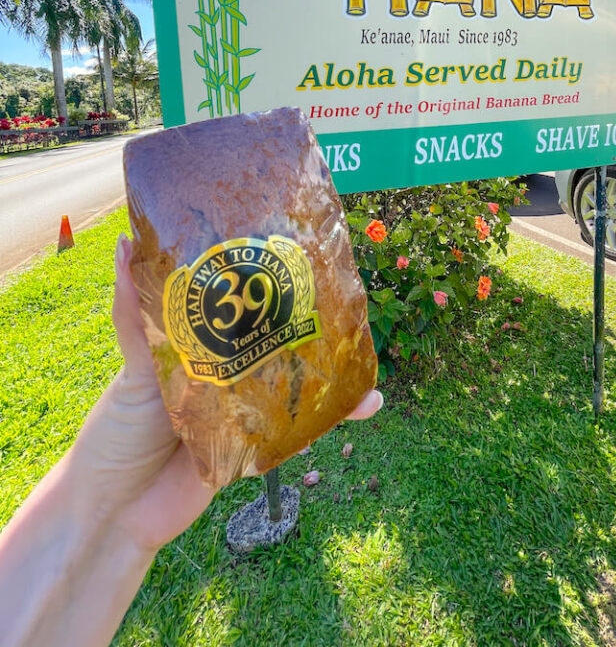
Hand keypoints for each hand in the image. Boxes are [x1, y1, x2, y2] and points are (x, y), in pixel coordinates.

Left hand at [69, 235, 382, 552]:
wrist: (111, 511)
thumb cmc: (115, 432)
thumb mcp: (130, 366)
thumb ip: (133, 314)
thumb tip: (126, 242)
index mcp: (200, 351)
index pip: (242, 315)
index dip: (270, 293)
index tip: (302, 264)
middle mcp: (225, 380)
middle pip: (276, 351)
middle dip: (313, 334)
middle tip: (348, 309)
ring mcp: (241, 419)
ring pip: (294, 393)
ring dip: (332, 381)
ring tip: (365, 364)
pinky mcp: (251, 454)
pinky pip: (293, 435)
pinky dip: (327, 422)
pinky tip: (361, 406)